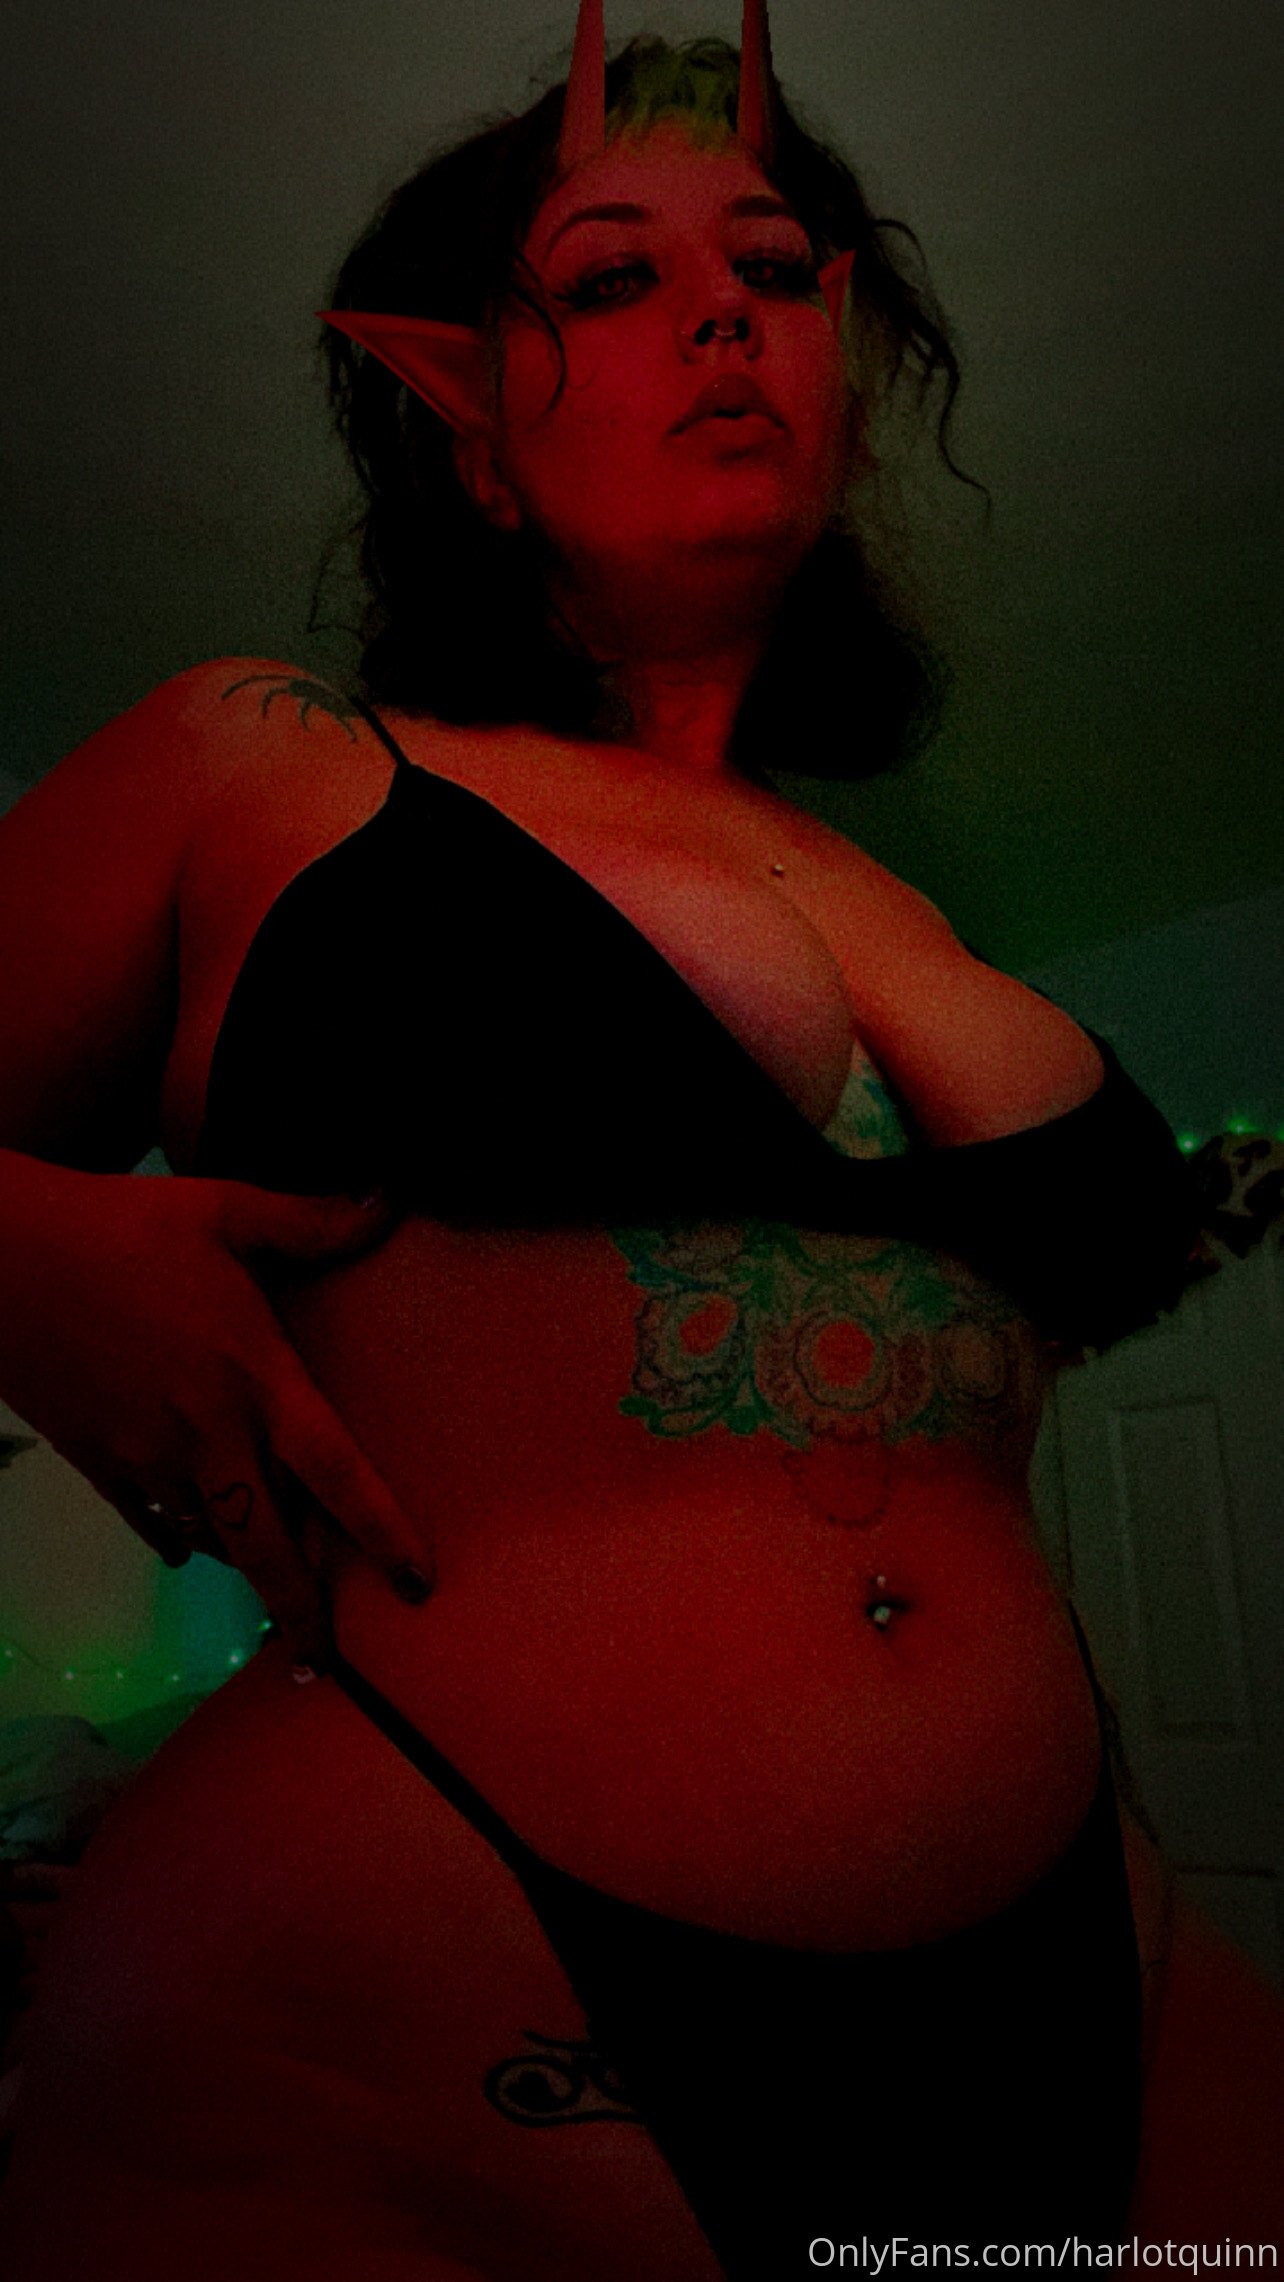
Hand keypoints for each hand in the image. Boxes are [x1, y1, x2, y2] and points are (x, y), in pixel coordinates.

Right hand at [0, 1163, 430, 1664]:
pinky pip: (149, 1519)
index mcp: (252, 1376)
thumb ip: (311, 1220)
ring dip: (244, 1562)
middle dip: (300, 1607)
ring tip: (276, 1595)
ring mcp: (145, 1455)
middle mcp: (206, 1433)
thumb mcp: (224, 1209)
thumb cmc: (120, 1225)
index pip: (334, 1469)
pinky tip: (193, 1545)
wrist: (1, 1255)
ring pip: (210, 1536)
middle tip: (331, 1656)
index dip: (380, 1529)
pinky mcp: (95, 1459)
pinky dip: (177, 1535)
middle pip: (265, 1544)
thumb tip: (387, 1199)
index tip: (418, 1581)